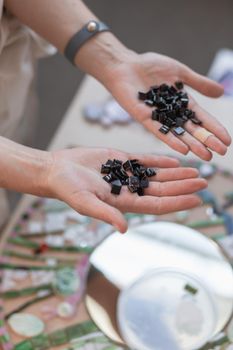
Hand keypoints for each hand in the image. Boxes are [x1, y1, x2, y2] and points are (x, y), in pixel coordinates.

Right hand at [45, 147, 206, 232]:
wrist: (57, 170)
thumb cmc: (67, 189)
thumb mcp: (85, 203)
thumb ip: (105, 214)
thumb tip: (123, 229)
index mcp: (123, 202)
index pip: (156, 204)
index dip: (177, 202)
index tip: (196, 199)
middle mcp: (129, 189)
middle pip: (162, 189)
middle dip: (183, 186)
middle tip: (204, 181)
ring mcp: (126, 174)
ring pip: (157, 174)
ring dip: (176, 173)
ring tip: (196, 170)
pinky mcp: (120, 159)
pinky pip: (145, 160)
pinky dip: (160, 160)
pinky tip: (175, 160)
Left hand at [104, 51, 230, 159]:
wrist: (125, 64)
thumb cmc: (150, 66)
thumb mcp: (180, 73)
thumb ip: (199, 83)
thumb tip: (221, 92)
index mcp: (181, 103)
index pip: (202, 119)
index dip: (214, 129)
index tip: (227, 141)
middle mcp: (171, 113)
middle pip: (193, 130)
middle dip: (207, 141)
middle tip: (221, 153)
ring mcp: (158, 118)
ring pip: (179, 134)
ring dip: (193, 145)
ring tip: (207, 155)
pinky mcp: (144, 119)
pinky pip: (160, 132)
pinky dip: (172, 140)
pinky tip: (184, 149)